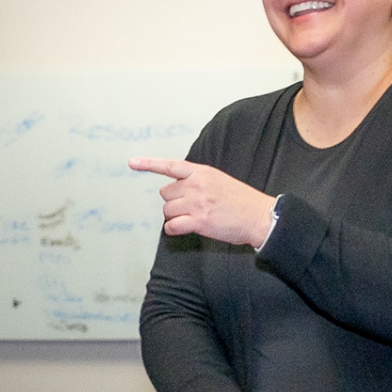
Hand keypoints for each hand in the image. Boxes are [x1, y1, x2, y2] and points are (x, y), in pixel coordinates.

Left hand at [128, 156, 275, 247]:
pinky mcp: (199, 221)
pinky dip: (174, 229)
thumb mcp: (219, 180)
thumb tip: (178, 188)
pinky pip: (172, 226)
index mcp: (201, 172)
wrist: (259, 217)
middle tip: (190, 207)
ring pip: (167, 210)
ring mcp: (197, 203)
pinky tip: (183, 229)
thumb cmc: (241, 201)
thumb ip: (197, 180)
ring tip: (192, 218)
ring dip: (175, 216)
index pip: (170, 166)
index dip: (148, 164)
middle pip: (165, 193)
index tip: (132, 162)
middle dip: (174, 202)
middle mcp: (196, 185)